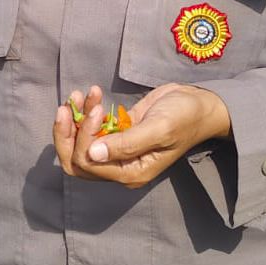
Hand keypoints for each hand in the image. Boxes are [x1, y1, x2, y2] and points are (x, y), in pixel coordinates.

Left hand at [52, 82, 231, 188]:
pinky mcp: (117, 132)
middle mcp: (120, 166)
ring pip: (80, 142)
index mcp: (130, 172)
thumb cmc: (184, 117)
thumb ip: (126, 144)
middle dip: (66, 134)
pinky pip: (91, 127)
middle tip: (68, 105)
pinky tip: (93, 92)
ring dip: (75, 118)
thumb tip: (92, 154)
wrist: (199, 104)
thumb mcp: (159, 129)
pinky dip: (86, 110)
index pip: (88, 164)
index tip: (97, 110)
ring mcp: (117, 149)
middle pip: (76, 160)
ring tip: (81, 94)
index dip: (84, 138)